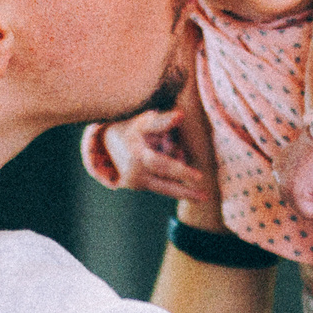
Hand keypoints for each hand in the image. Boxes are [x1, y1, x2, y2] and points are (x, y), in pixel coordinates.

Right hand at [81, 106, 211, 205]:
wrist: (108, 142)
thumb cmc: (133, 128)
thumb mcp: (144, 122)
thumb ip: (162, 121)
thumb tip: (180, 115)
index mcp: (138, 154)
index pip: (163, 165)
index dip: (181, 171)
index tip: (199, 178)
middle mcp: (135, 172)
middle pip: (165, 184)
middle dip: (185, 190)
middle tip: (205, 196)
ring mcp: (134, 182)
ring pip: (163, 188)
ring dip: (181, 189)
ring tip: (201, 194)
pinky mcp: (136, 187)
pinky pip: (159, 188)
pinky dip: (172, 186)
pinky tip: (187, 186)